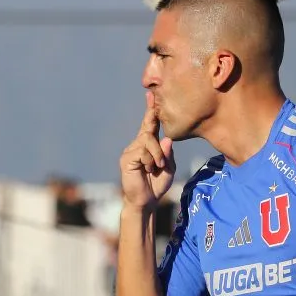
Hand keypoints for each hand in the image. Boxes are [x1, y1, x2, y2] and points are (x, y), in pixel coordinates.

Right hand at [119, 91, 175, 209]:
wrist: (146, 201)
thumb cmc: (157, 184)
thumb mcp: (168, 168)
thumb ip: (168, 154)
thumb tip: (167, 139)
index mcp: (148, 146)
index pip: (149, 125)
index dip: (150, 111)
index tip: (151, 95)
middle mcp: (137, 145)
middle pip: (148, 129)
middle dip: (153, 123)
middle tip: (159, 118)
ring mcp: (130, 151)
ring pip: (147, 141)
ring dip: (157, 154)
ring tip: (158, 166)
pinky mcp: (127, 159)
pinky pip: (142, 152)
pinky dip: (150, 159)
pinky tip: (150, 168)